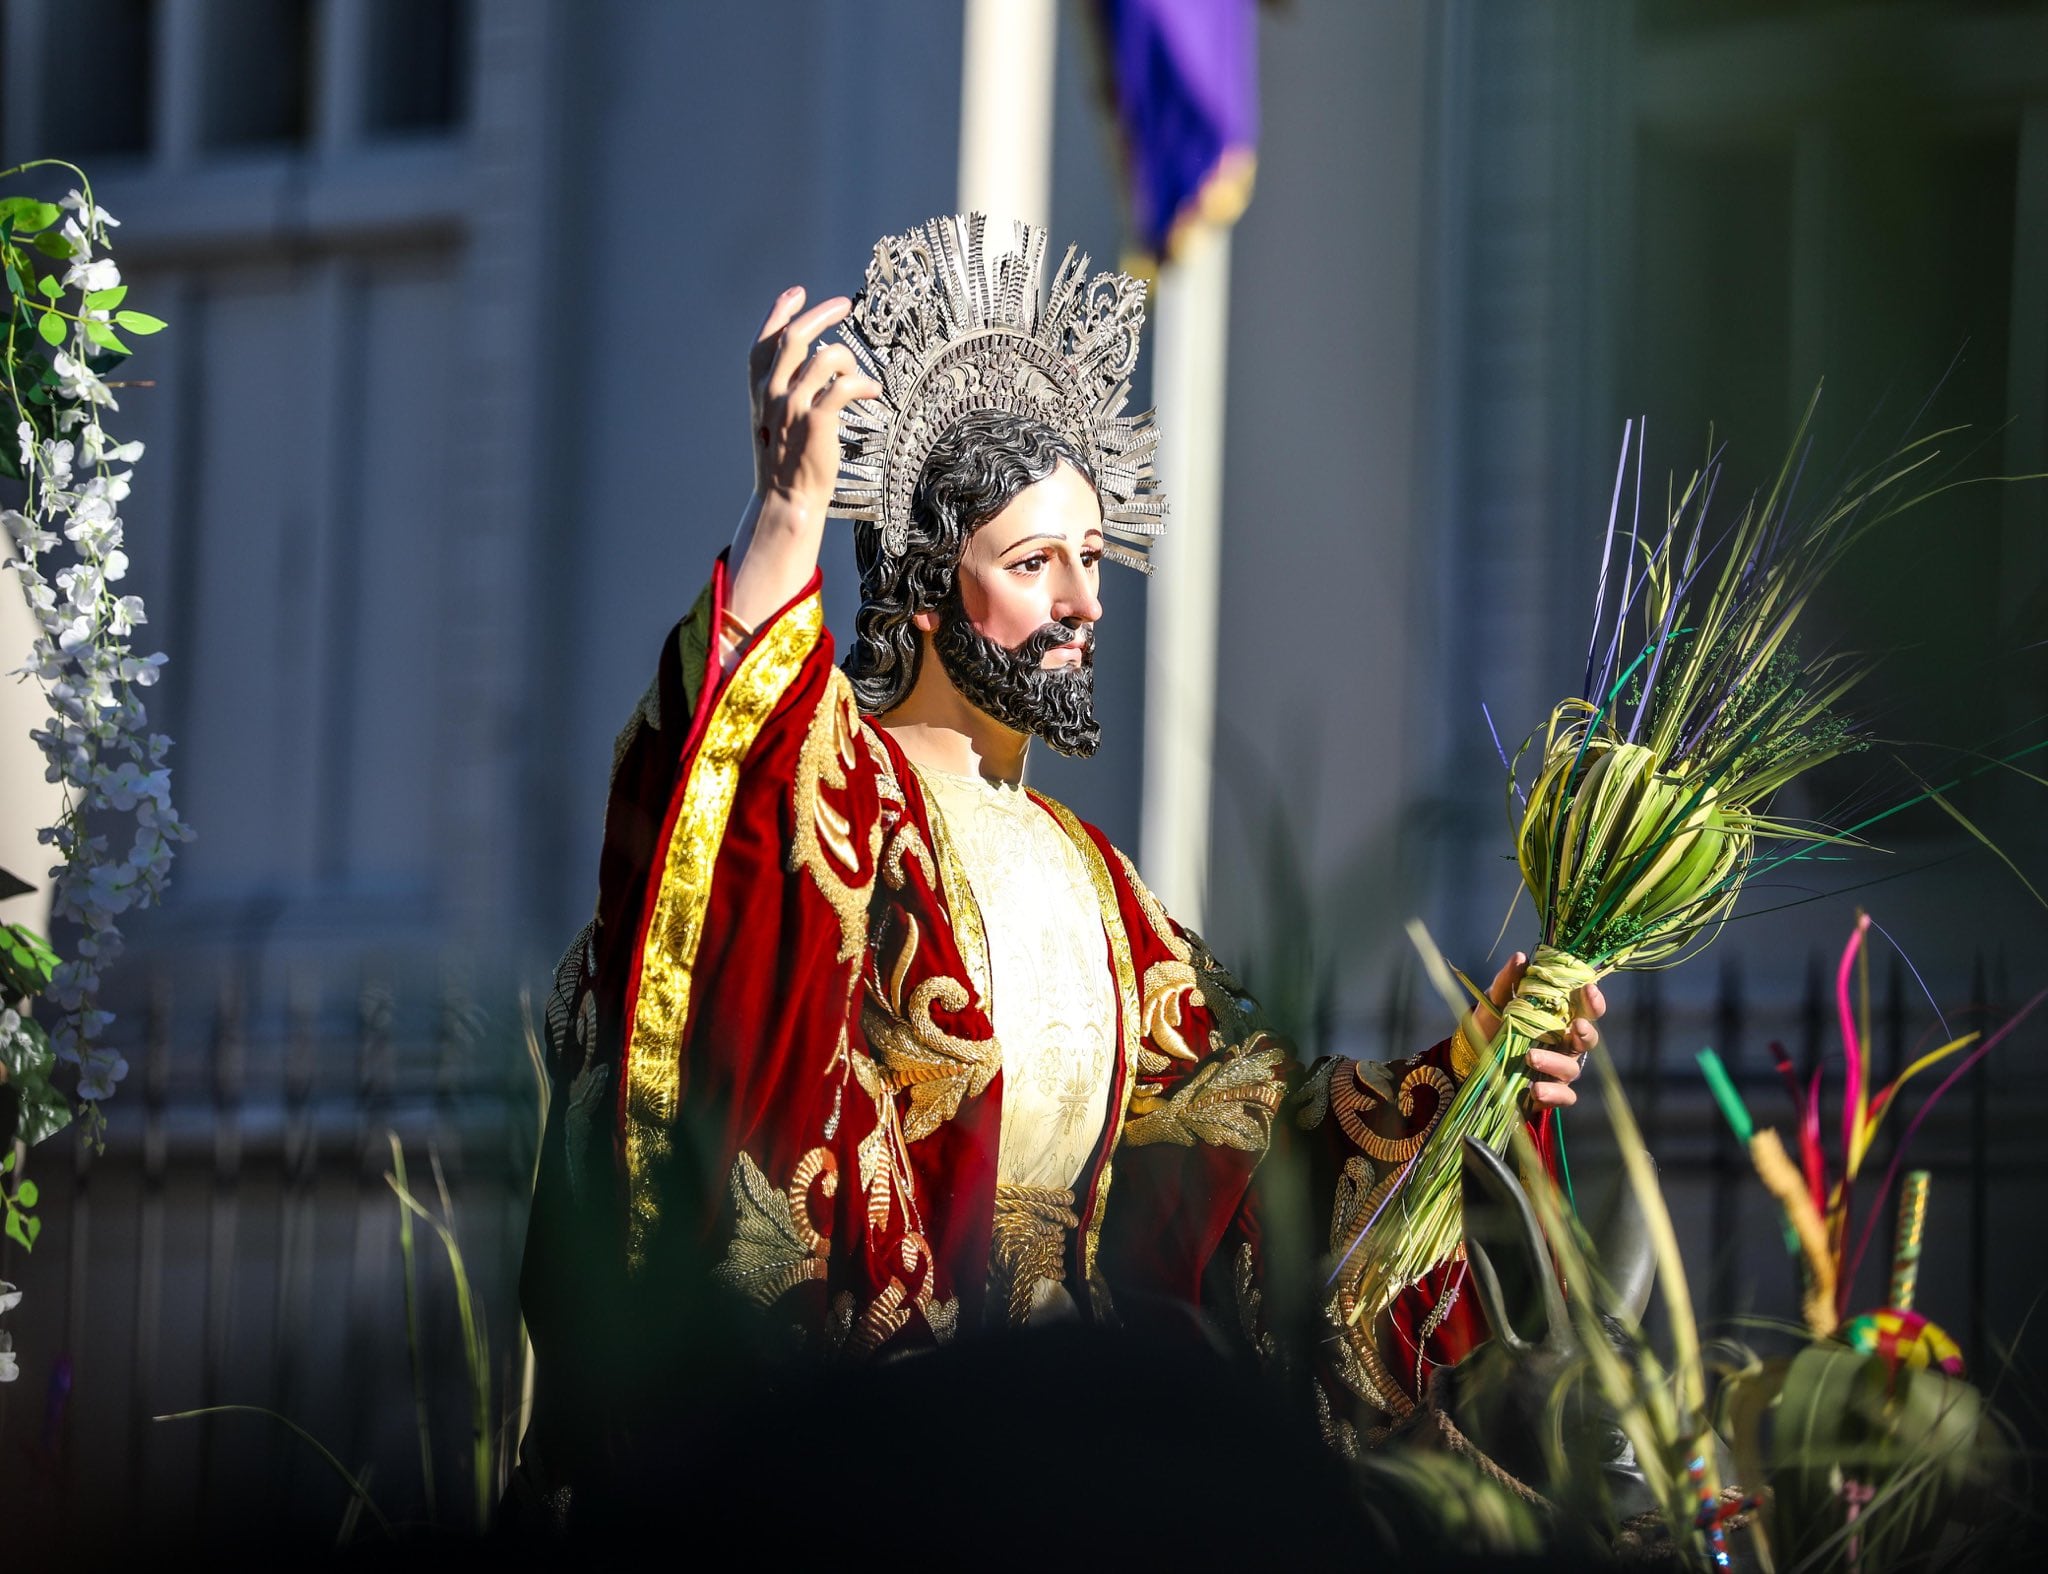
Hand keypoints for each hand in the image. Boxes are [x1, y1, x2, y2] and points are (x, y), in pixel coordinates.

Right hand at [747, 287, 882, 524]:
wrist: (786, 499)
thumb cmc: (786, 461)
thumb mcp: (774, 420)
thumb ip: (784, 391)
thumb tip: (811, 364)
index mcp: (759, 390)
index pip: (764, 340)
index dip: (780, 311)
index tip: (798, 293)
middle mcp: (772, 393)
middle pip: (794, 337)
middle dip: (821, 314)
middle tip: (844, 305)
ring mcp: (792, 407)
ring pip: (824, 358)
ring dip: (848, 359)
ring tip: (859, 375)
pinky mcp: (816, 423)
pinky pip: (843, 387)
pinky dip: (863, 383)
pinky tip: (873, 391)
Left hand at [1470, 952, 1605, 1110]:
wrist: (1468, 1058)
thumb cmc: (1490, 1025)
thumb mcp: (1494, 1001)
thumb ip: (1508, 981)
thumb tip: (1520, 957)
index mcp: (1557, 1019)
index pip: (1585, 1009)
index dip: (1592, 1001)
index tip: (1587, 990)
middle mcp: (1564, 1044)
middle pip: (1588, 1039)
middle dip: (1586, 1033)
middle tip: (1576, 1027)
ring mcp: (1558, 1070)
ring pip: (1572, 1068)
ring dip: (1555, 1062)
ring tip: (1530, 1057)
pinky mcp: (1548, 1093)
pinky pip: (1563, 1096)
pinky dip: (1553, 1093)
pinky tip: (1535, 1089)